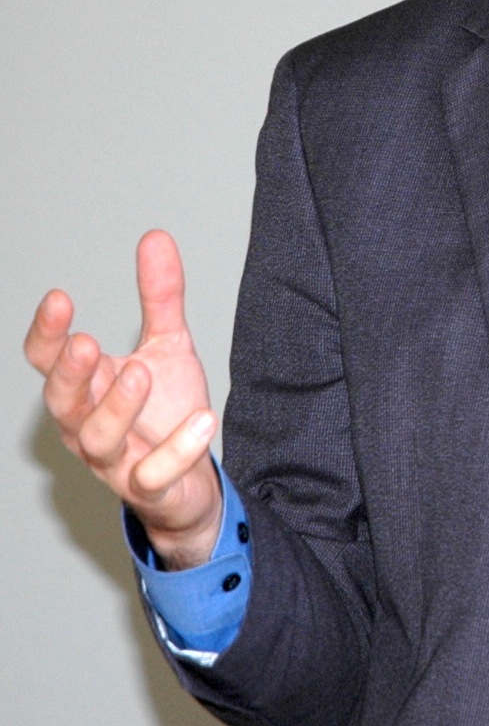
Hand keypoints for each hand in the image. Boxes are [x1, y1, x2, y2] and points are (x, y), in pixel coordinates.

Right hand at [24, 230, 221, 569]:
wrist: (191, 479)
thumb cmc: (165, 410)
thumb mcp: (168, 346)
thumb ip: (160, 298)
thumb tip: (156, 237)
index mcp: (89, 387)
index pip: (48, 361)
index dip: (47, 334)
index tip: (59, 298)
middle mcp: (91, 425)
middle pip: (62, 403)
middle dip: (68, 374)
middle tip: (85, 343)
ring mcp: (118, 461)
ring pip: (98, 440)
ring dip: (116, 407)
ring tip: (139, 372)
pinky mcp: (152, 488)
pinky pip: (154, 476)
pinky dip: (176, 451)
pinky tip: (204, 420)